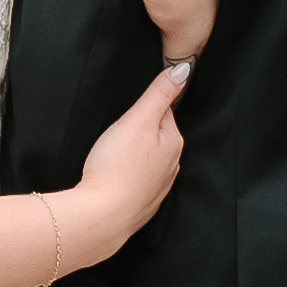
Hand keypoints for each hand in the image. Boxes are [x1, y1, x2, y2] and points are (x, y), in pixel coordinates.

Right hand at [76, 59, 190, 251]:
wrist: (102, 216)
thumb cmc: (117, 167)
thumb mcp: (138, 119)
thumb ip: (159, 93)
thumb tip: (184, 69)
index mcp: (173, 143)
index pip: (163, 112)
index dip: (142, 109)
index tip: (127, 115)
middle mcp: (171, 166)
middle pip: (155, 137)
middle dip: (138, 132)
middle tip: (115, 135)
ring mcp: (157, 187)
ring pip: (146, 160)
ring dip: (132, 155)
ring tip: (112, 155)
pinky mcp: (141, 203)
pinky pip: (137, 181)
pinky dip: (127, 176)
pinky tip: (113, 176)